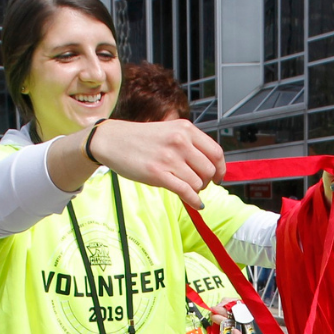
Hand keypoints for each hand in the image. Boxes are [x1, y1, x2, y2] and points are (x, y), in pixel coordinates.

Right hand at [85, 119, 224, 209]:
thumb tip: (212, 167)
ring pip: (198, 183)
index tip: (218, 178)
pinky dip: (194, 201)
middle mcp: (180, 141)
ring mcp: (169, 158)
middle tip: (197, 184)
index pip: (216, 152)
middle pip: (209, 170)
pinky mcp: (158, 174)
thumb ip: (190, 144)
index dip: (221, 169)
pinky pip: (186, 192)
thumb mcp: (170, 131)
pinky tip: (195, 204)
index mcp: (185, 129)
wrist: (112, 140)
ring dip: (196, 190)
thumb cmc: (142, 139)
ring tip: (186, 188)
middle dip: (206, 181)